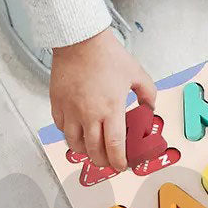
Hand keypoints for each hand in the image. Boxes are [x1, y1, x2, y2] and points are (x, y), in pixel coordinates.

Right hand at [50, 28, 156, 170]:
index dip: (119, 161)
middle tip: (109, 162)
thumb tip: (149, 109)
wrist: (80, 40)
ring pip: (74, 144)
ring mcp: (71, 110)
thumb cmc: (109, 56)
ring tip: (93, 151)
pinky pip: (61, 128)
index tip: (123, 167)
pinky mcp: (57, 103)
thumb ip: (148, 95)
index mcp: (111, 110)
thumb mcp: (138, 75)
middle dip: (103, 162)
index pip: (114, 147)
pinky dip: (70, 135)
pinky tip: (78, 133)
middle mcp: (89, 114)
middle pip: (94, 151)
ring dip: (85, 152)